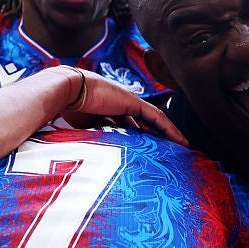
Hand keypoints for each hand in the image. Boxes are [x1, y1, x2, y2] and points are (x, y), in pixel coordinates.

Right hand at [59, 67, 187, 146]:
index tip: (146, 153)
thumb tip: (93, 158)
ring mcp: (128, 101)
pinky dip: (169, 129)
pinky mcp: (134, 101)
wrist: (66, 89)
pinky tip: (180, 141)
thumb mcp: (83, 127)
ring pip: (154, 120)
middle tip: (169, 152)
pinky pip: (156, 117)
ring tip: (182, 147)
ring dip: (169, 134)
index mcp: (107, 111)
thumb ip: (93, 137)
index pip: (127, 126)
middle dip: (157, 137)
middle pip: (144, 123)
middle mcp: (120, 104)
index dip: (138, 138)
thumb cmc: (67, 109)